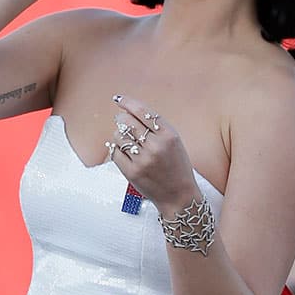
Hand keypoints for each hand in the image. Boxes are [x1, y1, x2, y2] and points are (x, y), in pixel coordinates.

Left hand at [107, 95, 199, 209]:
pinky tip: (124, 152)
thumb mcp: (174, 142)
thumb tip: (128, 112)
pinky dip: (116, 149)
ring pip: (119, 136)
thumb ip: (156, 127)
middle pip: (128, 122)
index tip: (118, 99)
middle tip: (120, 120)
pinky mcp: (132, 172)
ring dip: (119, 135)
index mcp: (169, 135)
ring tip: (127, 141)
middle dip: (121, 119)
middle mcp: (156, 146)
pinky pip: (115, 152)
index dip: (128, 102)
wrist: (179, 196)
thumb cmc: (177, 167)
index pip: (143, 111)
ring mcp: (143, 160)